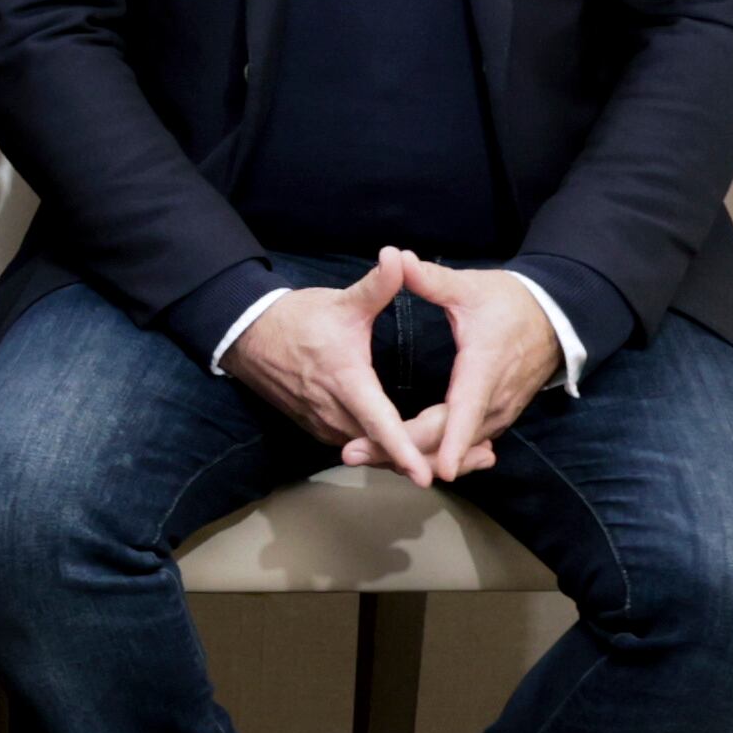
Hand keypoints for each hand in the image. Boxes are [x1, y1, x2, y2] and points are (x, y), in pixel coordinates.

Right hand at [223, 249, 444, 483]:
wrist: (250, 338)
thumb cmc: (297, 319)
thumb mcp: (340, 302)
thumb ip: (376, 286)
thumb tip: (397, 256)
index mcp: (346, 382)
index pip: (379, 425)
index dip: (405, 450)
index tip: (429, 475)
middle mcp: (335, 413)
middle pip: (385, 450)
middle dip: (433, 458)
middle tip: (482, 459)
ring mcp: (326, 425)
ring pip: (374, 453)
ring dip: (414, 458)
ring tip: (463, 457)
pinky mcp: (321, 428)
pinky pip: (361, 447)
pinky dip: (390, 452)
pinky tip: (418, 451)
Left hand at [385, 259, 559, 484]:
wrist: (554, 318)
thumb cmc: (510, 302)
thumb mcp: (471, 287)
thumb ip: (433, 280)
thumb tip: (398, 259)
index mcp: (484, 366)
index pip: (466, 409)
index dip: (453, 441)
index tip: (438, 470)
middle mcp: (493, 399)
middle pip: (448, 438)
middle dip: (403, 451)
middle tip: (352, 453)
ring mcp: (497, 414)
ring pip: (455, 447)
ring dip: (414, 456)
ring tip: (365, 458)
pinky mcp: (494, 419)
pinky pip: (463, 445)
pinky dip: (435, 454)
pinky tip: (398, 459)